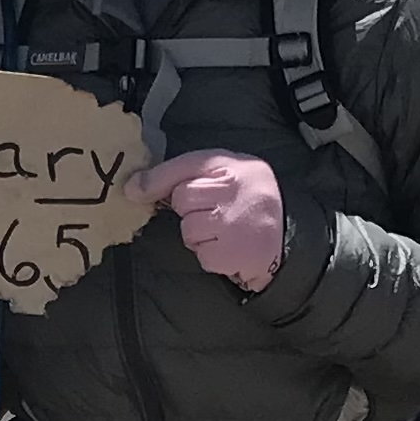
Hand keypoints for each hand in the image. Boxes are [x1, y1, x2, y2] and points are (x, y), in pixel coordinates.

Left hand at [126, 151, 284, 291]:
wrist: (287, 236)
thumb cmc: (247, 200)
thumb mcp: (225, 173)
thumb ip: (184, 172)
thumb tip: (132, 187)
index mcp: (232, 166)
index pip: (186, 166)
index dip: (156, 179)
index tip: (132, 189)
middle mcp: (233, 191)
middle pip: (182, 198)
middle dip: (189, 208)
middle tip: (212, 211)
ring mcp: (232, 224)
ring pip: (188, 229)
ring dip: (198, 234)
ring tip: (223, 230)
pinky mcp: (231, 253)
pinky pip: (201, 254)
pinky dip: (210, 254)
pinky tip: (229, 246)